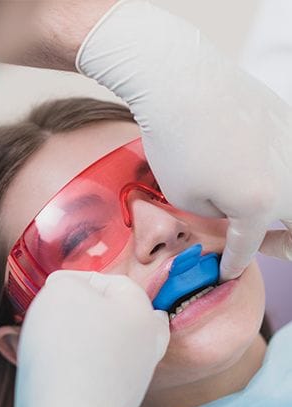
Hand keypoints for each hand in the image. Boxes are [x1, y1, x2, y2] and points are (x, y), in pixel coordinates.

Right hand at [2, 270, 169, 406]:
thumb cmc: (64, 346)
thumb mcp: (61, 291)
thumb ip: (69, 281)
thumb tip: (69, 290)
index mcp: (141, 310)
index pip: (112, 281)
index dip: (77, 280)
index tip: (50, 290)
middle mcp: (148, 343)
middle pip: (122, 315)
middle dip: (92, 310)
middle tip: (64, 313)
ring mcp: (138, 376)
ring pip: (114, 345)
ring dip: (89, 338)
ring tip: (57, 340)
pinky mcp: (121, 403)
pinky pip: (104, 373)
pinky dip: (86, 366)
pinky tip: (63, 368)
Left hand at [76, 0, 291, 279]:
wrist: (182, 84)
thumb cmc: (176, 144)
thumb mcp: (186, 198)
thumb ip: (217, 215)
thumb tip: (234, 212)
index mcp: (260, 205)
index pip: (248, 247)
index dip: (234, 264)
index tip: (226, 272)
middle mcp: (289, 178)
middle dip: (283, 245)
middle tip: (266, 247)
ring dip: (283, 209)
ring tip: (257, 209)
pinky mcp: (288, 123)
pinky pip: (289, 161)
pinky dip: (279, 176)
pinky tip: (257, 173)